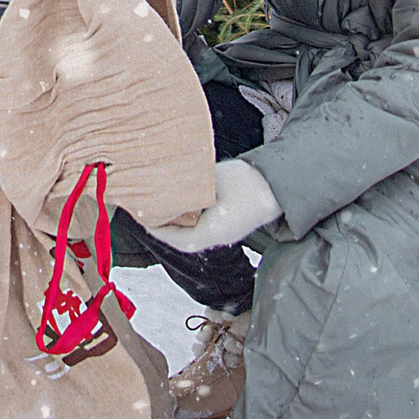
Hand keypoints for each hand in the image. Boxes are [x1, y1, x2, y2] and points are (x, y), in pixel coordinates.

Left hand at [146, 158, 280, 251]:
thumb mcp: (213, 180)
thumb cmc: (248, 182)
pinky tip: (180, 204)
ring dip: (175, 223)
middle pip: (181, 238)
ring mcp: (223, 233)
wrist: (278, 186)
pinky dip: (187, 219)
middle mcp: (216, 237)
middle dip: (162, 225)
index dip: (156, 228)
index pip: (176, 238)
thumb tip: (166, 183)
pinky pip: (201, 227)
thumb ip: (190, 185)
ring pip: (191, 233)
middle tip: (145, 210)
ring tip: (159, 206)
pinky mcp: (228, 226)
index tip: (140, 216)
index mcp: (211, 232)